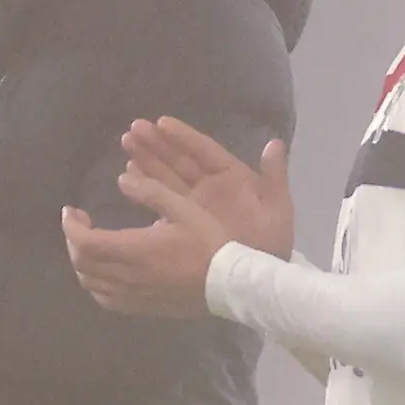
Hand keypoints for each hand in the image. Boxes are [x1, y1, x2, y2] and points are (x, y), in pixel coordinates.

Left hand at [65, 119, 291, 316]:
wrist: (231, 284)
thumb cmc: (209, 243)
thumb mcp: (184, 208)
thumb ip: (151, 192)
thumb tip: (122, 179)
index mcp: (135, 249)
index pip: (85, 242)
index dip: (71, 226)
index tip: (71, 210)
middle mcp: (128, 276)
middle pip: (82, 264)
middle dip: (73, 241)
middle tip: (80, 223)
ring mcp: (134, 295)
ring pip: (91, 284)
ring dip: (83, 263)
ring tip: (91, 245)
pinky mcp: (143, 307)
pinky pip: (107, 300)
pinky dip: (96, 284)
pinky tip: (106, 273)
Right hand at [122, 115, 294, 257]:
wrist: (259, 282)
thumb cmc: (271, 244)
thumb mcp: (278, 209)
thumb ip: (275, 176)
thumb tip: (275, 144)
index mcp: (232, 179)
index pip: (204, 151)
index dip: (183, 136)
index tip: (161, 122)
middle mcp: (210, 188)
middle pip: (180, 160)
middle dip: (157, 144)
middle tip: (132, 128)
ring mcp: (195, 206)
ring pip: (167, 177)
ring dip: (147, 160)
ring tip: (126, 143)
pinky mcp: (183, 224)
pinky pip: (162, 202)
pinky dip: (146, 188)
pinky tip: (128, 177)